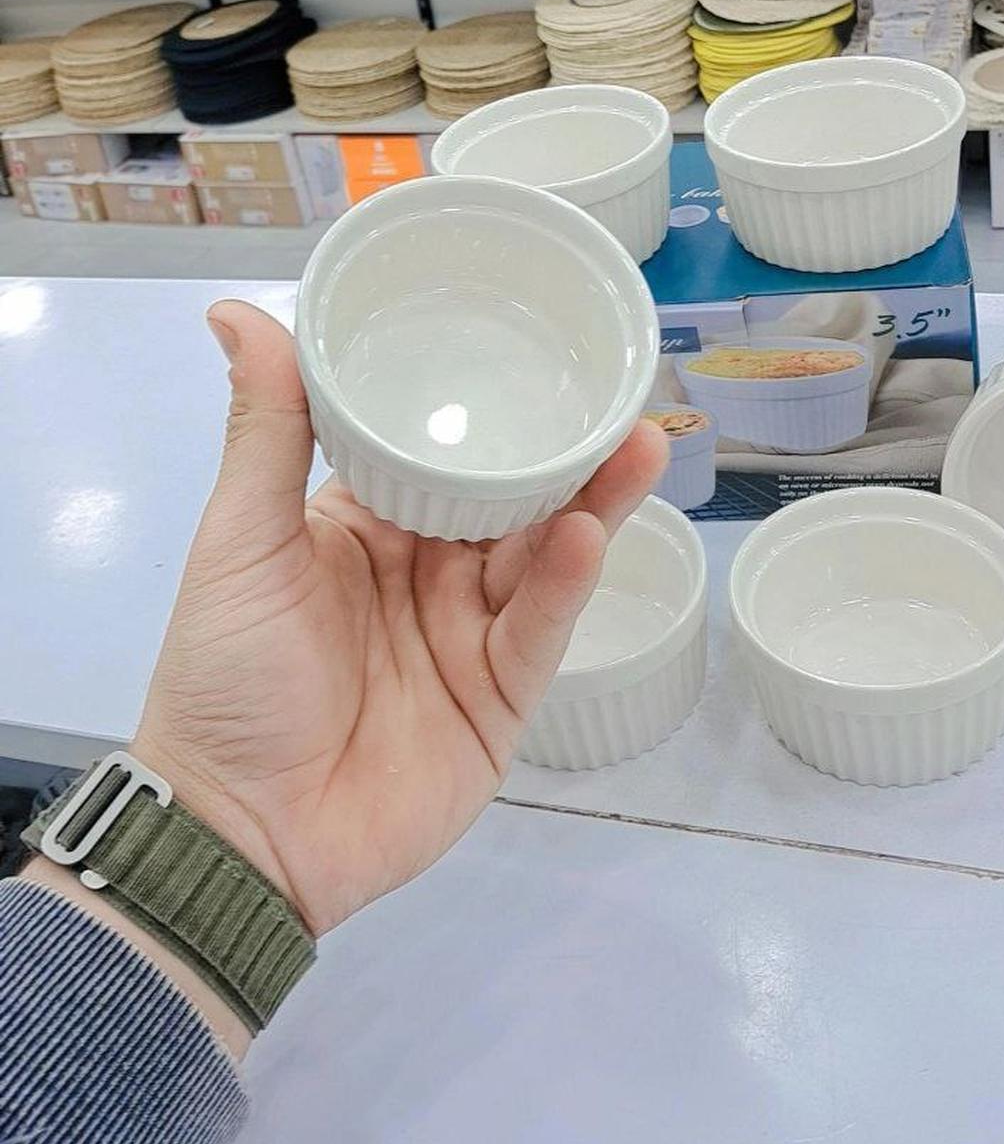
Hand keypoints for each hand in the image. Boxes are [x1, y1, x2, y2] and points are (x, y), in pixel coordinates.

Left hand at [135, 300, 666, 939]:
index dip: (481, 399)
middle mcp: (425, 570)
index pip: (435, 448)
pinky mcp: (500, 700)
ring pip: (541, 555)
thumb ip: (265, 429)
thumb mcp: (241, 539)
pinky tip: (590, 533)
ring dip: (590, 501)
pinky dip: (563, 584)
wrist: (239, 834)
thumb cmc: (227, 674)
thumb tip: (233, 309)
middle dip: (563, 445)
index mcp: (365, 525)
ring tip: (636, 440)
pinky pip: (537, 632)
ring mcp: (468, 636)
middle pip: (510, 496)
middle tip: (617, 386)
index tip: (529, 335)